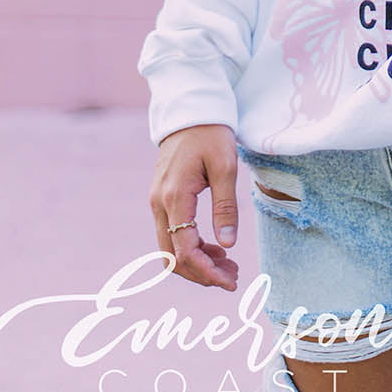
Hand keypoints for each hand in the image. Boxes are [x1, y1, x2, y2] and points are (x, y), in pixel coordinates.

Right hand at [148, 123, 240, 291]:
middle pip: (173, 256)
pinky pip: (172, 234)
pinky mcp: (163, 199)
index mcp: (174, 197)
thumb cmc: (211, 133)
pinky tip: (217, 247)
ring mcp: (158, 202)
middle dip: (202, 273)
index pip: (185, 250)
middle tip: (233, 277)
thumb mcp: (225, 166)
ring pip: (170, 249)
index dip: (206, 272)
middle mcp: (159, 204)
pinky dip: (192, 247)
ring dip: (197, 262)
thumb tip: (228, 245)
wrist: (190, 110)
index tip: (230, 282)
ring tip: (229, 265)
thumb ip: (225, 206)